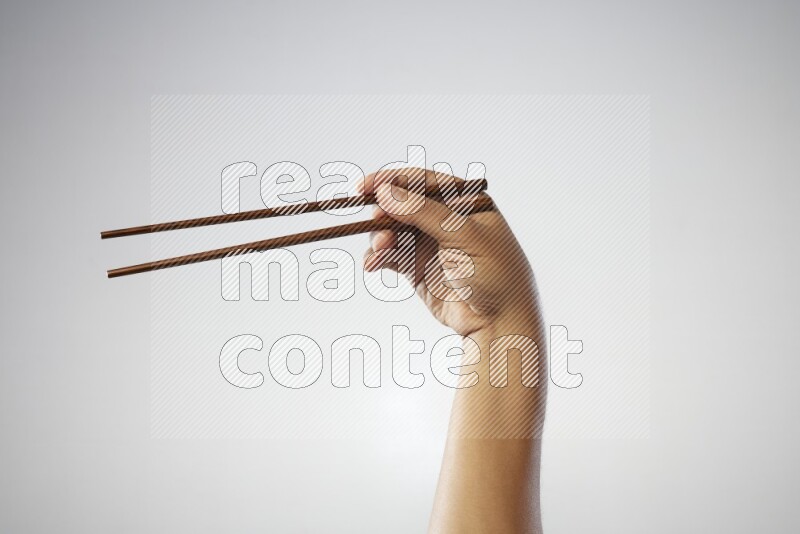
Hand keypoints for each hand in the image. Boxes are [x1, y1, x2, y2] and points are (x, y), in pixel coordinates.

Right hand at [359, 167, 539, 336]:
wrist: (498, 322)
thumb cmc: (495, 274)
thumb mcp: (464, 236)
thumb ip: (424, 212)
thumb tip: (385, 191)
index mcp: (464, 201)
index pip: (423, 181)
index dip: (392, 180)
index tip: (364, 186)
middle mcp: (443, 219)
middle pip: (402, 204)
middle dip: (384, 211)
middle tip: (375, 221)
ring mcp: (428, 243)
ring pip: (391, 230)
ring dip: (380, 237)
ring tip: (381, 249)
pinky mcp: (415, 268)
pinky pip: (389, 256)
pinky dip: (377, 257)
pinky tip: (373, 264)